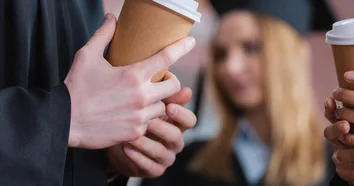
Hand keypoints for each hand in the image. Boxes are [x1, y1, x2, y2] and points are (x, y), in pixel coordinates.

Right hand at [65, 13, 195, 148]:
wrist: (63, 121)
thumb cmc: (75, 87)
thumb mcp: (87, 57)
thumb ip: (103, 36)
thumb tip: (112, 18)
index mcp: (133, 75)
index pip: (167, 58)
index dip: (182, 47)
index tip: (192, 42)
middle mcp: (141, 96)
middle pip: (174, 86)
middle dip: (170, 81)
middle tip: (159, 80)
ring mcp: (140, 116)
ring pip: (163, 106)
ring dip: (157, 101)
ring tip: (141, 99)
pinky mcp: (136, 132)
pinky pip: (151, 123)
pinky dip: (145, 118)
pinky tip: (131, 114)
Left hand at [106, 87, 197, 177]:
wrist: (121, 144)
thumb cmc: (138, 120)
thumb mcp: (150, 106)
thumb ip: (165, 95)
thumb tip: (186, 88)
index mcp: (178, 125)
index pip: (190, 121)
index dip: (182, 114)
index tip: (169, 107)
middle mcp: (175, 142)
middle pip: (176, 136)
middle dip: (161, 128)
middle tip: (147, 120)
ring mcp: (166, 157)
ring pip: (161, 152)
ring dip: (146, 143)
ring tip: (131, 135)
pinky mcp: (155, 170)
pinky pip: (149, 166)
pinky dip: (138, 157)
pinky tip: (126, 148)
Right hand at [324, 97, 353, 185]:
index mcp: (341, 124)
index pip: (332, 114)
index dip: (330, 108)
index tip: (332, 100)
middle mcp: (338, 140)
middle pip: (330, 133)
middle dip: (338, 128)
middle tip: (346, 125)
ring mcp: (341, 156)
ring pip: (340, 155)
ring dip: (352, 152)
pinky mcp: (348, 172)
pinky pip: (353, 174)